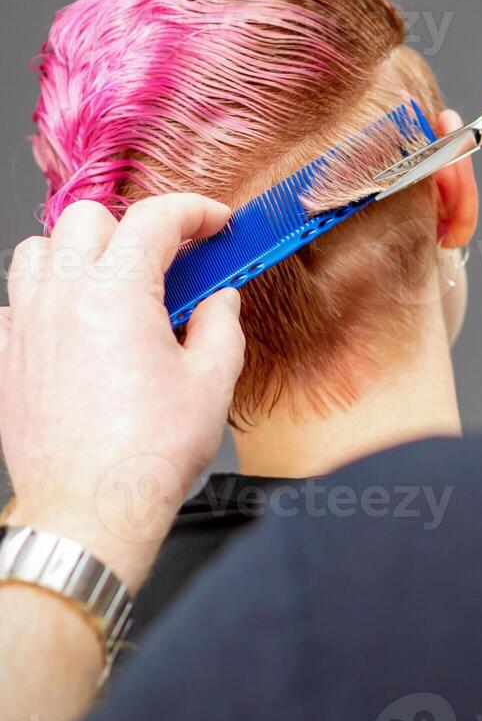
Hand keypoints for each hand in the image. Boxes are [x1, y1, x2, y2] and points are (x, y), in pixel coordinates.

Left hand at [0, 195, 244, 592]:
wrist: (91, 509)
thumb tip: (221, 299)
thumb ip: (221, 324)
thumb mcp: (211, 383)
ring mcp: (28, 325)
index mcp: (118, 293)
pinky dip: (43, 296)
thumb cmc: (148, 454)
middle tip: (168, 258)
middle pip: (89, 218)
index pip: (155, 218)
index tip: (213, 223)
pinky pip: (14, 301)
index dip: (194, 210)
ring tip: (113, 281)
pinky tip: (73, 323)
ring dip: (80, 251)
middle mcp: (64, 297)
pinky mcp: (8, 357)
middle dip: (134, 226)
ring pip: (39, 249)